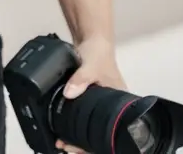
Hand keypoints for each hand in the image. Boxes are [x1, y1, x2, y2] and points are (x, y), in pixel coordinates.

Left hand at [56, 36, 126, 153]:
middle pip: (101, 137)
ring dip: (77, 138)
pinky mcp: (89, 101)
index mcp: (121, 106)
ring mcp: (101, 106)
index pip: (113, 135)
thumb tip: (70, 93)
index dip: (96, 146)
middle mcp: (113, 109)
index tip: (77, 148)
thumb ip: (80, 78)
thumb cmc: (98, 53)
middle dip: (83, 145)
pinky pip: (83, 118)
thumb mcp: (90, 65)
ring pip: (92, 130)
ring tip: (61, 141)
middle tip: (64, 146)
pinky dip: (73, 125)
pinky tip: (61, 128)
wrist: (92, 40)